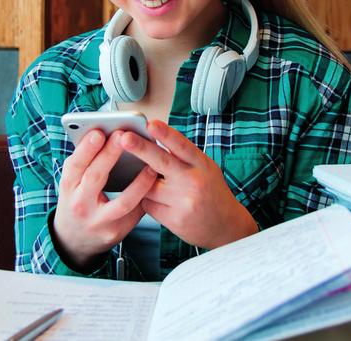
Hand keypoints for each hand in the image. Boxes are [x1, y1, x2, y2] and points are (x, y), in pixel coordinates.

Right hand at [52, 129, 157, 268]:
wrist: (75, 239)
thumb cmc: (79, 199)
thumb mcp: (73, 182)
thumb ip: (86, 162)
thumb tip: (104, 133)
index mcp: (68, 188)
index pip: (75, 166)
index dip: (86, 149)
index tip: (99, 132)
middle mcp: (80, 205)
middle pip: (95, 178)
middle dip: (110, 155)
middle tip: (124, 135)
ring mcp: (99, 222)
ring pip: (122, 202)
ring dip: (139, 184)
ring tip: (151, 166)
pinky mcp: (116, 232)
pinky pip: (135, 213)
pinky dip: (146, 197)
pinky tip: (157, 183)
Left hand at [118, 120, 258, 248]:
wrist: (226, 226)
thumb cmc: (211, 192)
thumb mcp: (206, 168)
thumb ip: (184, 156)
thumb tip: (154, 139)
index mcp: (202, 165)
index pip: (182, 146)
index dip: (166, 134)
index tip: (151, 124)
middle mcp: (193, 182)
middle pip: (162, 162)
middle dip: (141, 149)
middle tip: (125, 138)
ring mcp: (183, 202)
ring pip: (148, 186)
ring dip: (142, 182)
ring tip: (148, 180)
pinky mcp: (174, 220)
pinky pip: (148, 205)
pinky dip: (148, 200)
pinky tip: (158, 200)